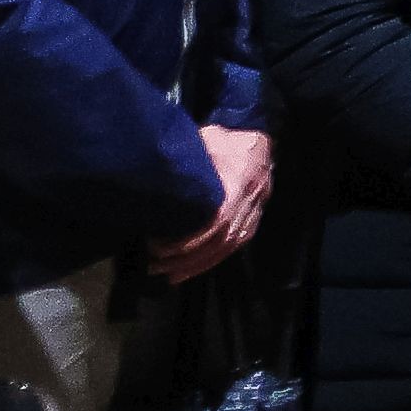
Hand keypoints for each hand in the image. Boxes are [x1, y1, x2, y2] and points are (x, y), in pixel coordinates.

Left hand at [150, 126, 273, 283]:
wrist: (256, 138)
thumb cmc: (227, 140)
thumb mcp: (206, 144)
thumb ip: (189, 163)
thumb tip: (155, 177)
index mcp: (240, 183)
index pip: (216, 221)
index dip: (189, 240)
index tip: (159, 245)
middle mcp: (249, 204)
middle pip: (219, 242)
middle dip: (185, 258)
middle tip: (154, 264)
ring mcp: (252, 214)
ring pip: (225, 249)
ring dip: (194, 265)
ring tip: (166, 272)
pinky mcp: (250, 221)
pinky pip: (231, 248)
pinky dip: (208, 262)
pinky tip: (187, 270)